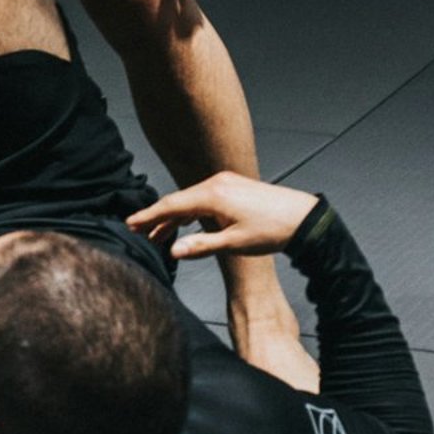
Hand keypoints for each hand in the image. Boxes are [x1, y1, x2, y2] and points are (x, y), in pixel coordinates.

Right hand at [128, 173, 318, 260]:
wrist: (303, 218)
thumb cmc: (271, 230)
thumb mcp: (234, 243)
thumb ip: (201, 246)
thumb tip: (173, 250)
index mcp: (213, 195)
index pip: (172, 205)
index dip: (149, 216)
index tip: (130, 223)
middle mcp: (216, 183)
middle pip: (178, 200)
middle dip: (157, 217)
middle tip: (137, 231)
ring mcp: (225, 183)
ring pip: (190, 199)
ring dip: (174, 217)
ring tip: (158, 235)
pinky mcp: (234, 187)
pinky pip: (203, 198)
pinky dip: (191, 211)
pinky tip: (185, 224)